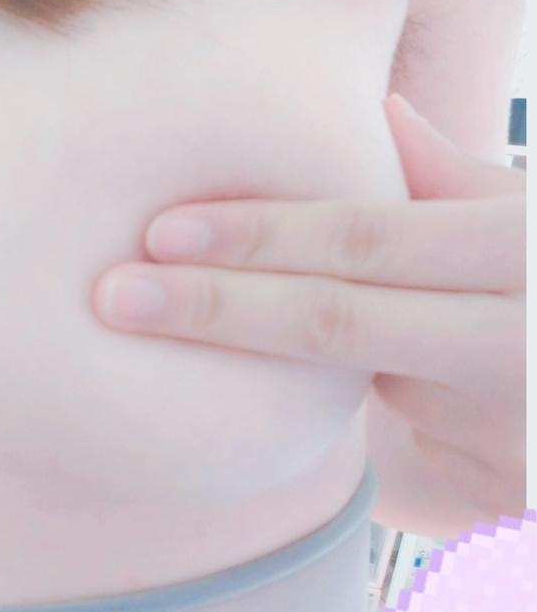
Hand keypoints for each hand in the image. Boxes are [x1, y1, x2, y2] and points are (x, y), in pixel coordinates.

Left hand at [91, 93, 524, 531]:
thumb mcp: (531, 228)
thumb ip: (458, 183)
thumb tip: (378, 116)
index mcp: (524, 254)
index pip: (366, 240)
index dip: (257, 236)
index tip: (160, 234)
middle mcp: (515, 343)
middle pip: (335, 322)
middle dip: (214, 307)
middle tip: (116, 294)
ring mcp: (503, 432)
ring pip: (353, 391)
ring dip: (269, 373)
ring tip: (178, 342)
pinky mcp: (488, 495)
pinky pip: (388, 447)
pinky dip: (340, 418)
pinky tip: (301, 409)